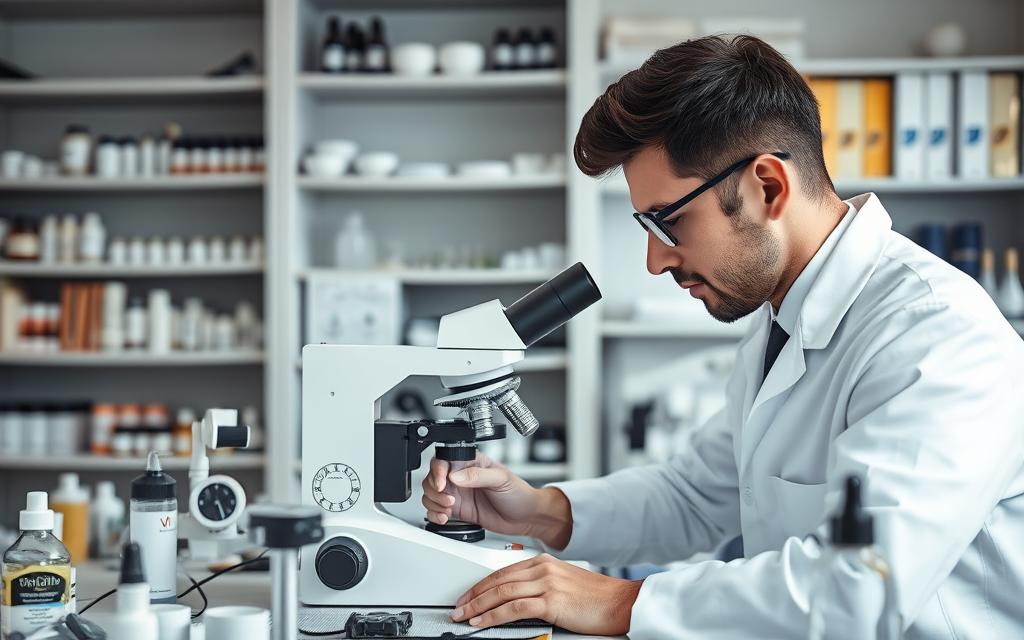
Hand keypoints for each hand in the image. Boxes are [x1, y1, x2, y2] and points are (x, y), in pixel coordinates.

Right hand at [422, 453, 560, 540]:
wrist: (526, 517)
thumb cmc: (519, 492)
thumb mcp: (501, 479)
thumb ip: (477, 475)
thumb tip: (456, 475)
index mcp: (471, 462)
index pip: (444, 460)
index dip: (438, 472)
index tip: (442, 484)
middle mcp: (461, 476)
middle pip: (432, 478)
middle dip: (435, 490)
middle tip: (449, 500)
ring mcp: (458, 494)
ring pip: (431, 495)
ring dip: (434, 503)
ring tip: (449, 510)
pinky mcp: (458, 510)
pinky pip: (437, 510)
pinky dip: (435, 515)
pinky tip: (445, 517)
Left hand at [450, 553, 642, 634]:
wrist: (620, 602)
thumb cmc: (596, 597)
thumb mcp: (564, 582)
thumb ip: (541, 584)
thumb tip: (517, 597)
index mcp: (544, 561)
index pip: (503, 570)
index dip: (481, 584)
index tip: (468, 595)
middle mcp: (543, 568)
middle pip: (498, 580)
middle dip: (474, 595)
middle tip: (458, 607)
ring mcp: (547, 583)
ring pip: (501, 592)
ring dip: (478, 606)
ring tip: (464, 616)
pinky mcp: (552, 601)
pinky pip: (514, 608)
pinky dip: (494, 615)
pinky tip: (482, 622)